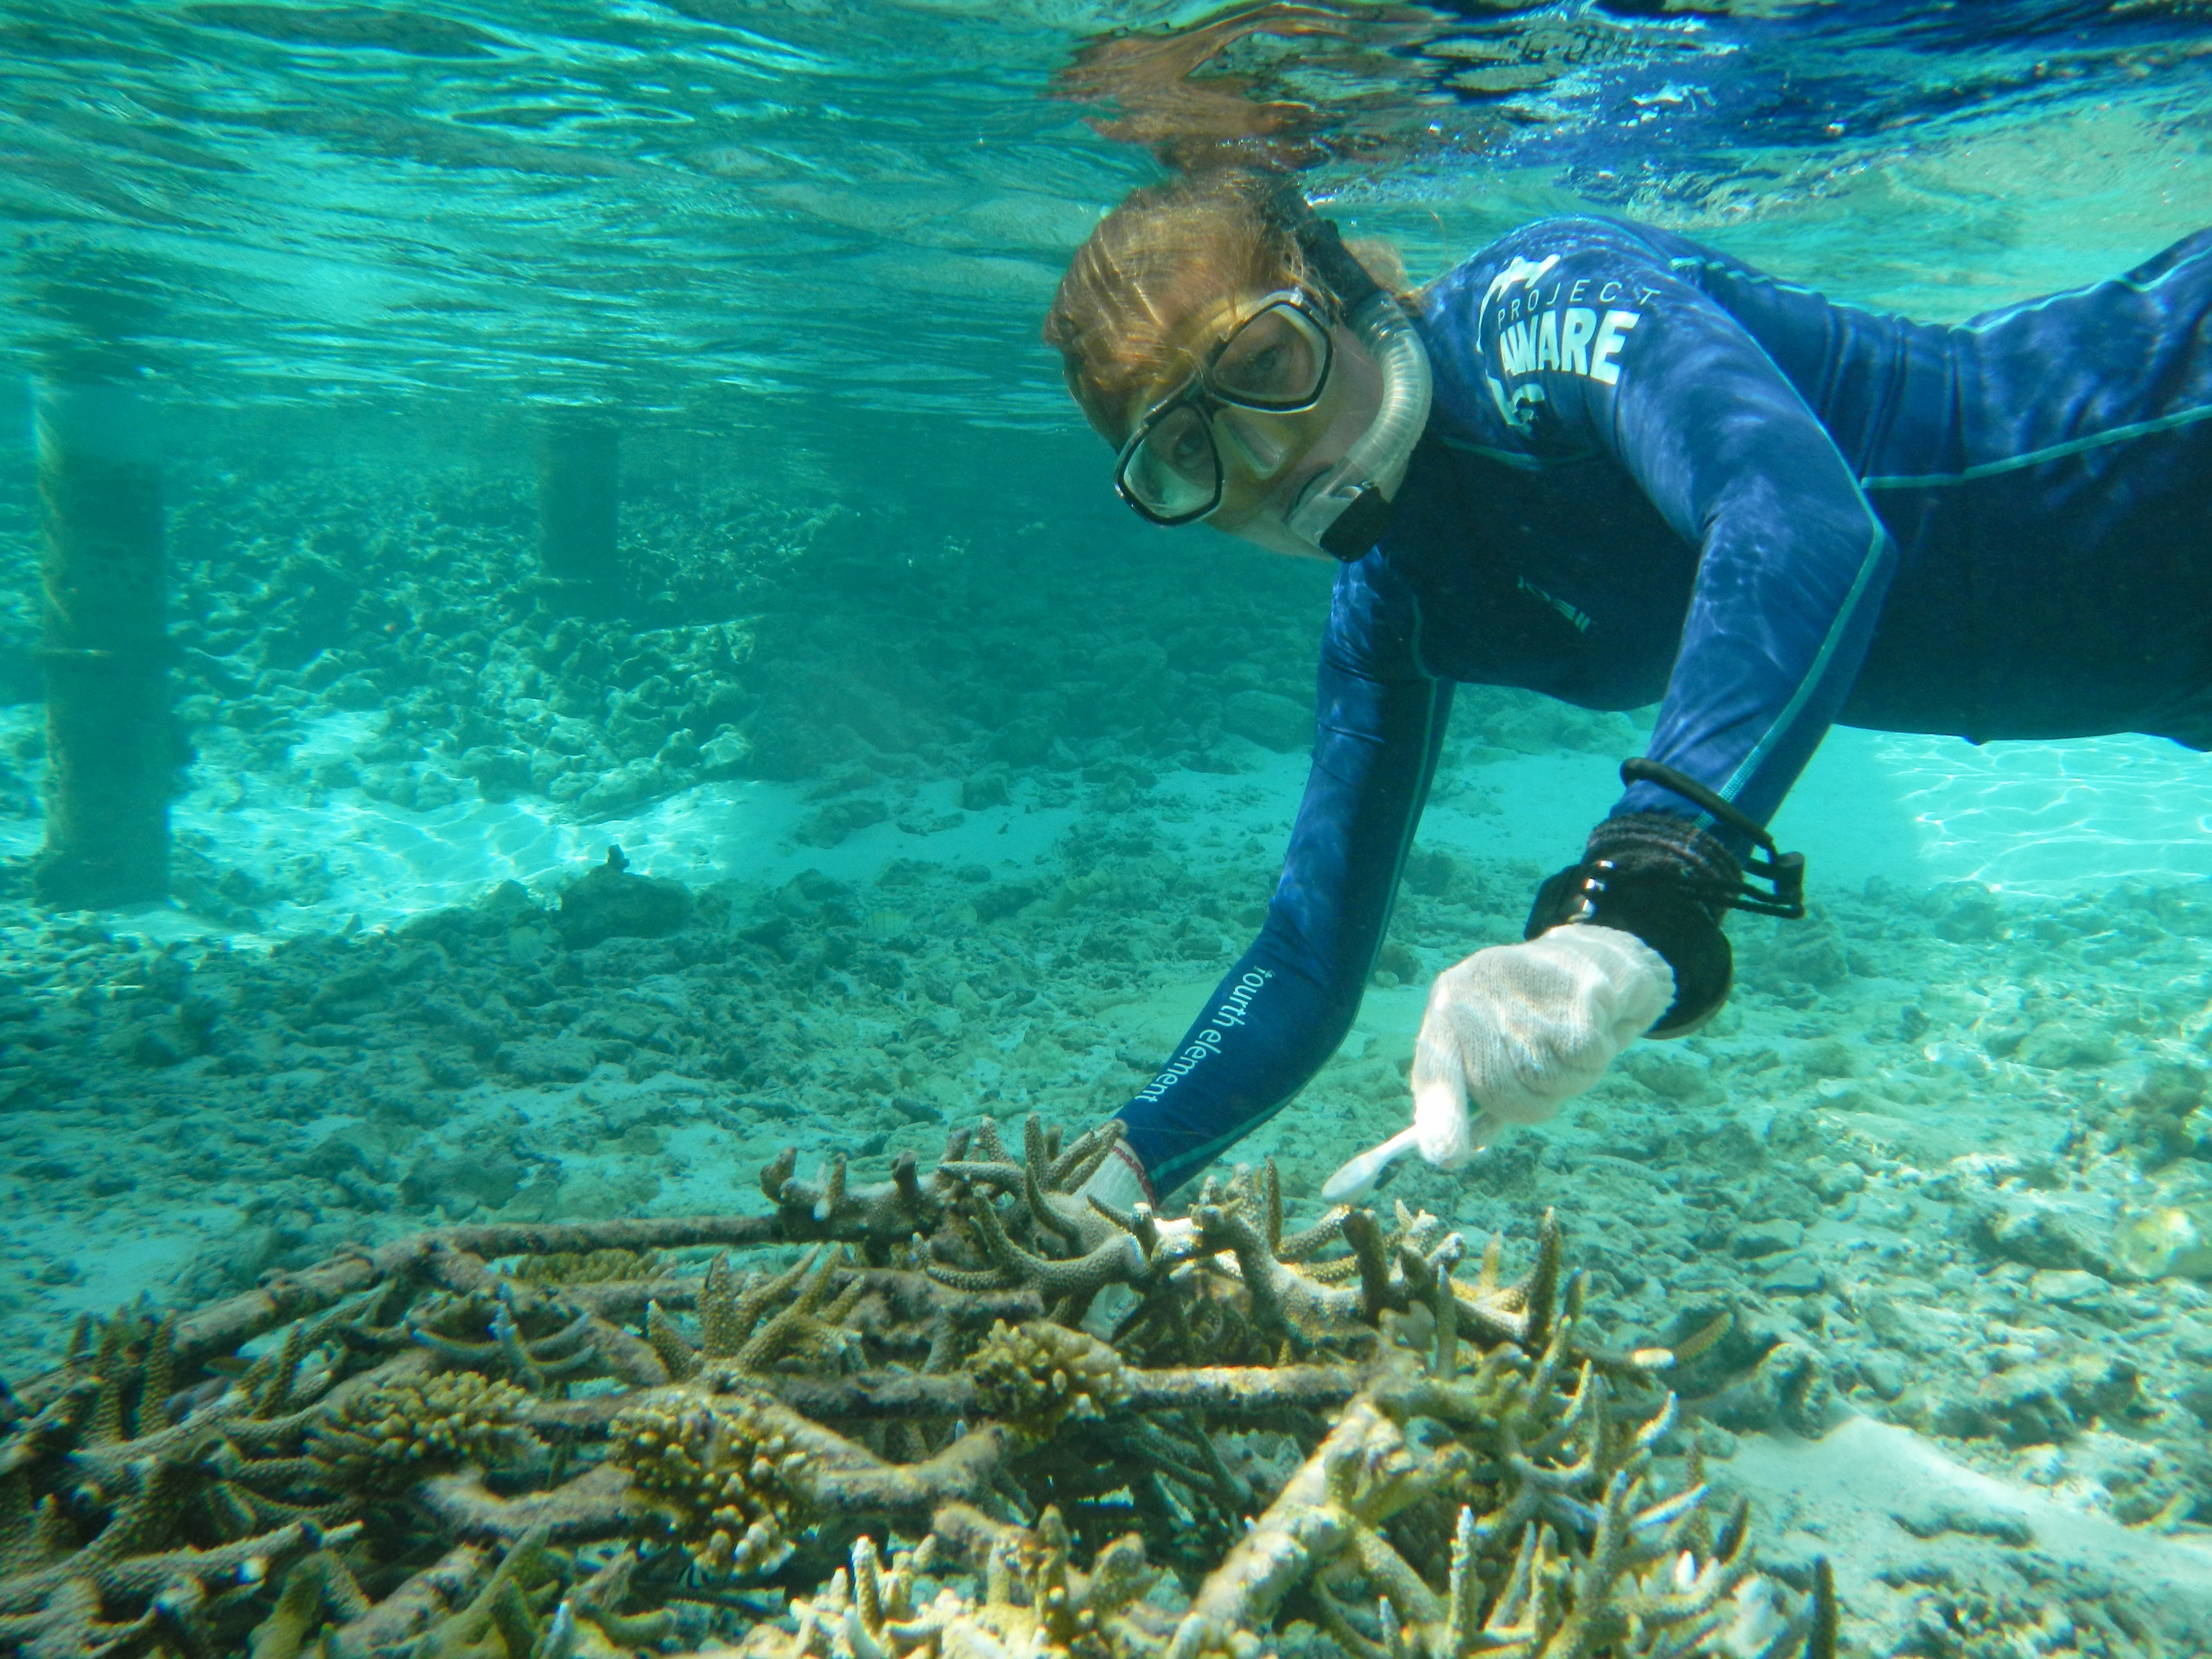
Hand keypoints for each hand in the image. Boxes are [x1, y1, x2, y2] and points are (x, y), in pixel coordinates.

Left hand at [1410, 925, 1673, 1168]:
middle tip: (1546, 1073)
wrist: (1589, 958)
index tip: (1446, 1158)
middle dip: (1533, 1102)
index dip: (1441, 1116)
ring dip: (1570, 1079)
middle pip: (1502, 1090)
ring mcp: (1521, 982)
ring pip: (1550, 1078)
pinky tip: (1591, 1025)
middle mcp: (1474, 990)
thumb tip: (1448, 1153)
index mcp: (1446, 1010)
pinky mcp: (1573, 982)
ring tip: (1567, 1043)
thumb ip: (1472, 1097)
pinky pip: (1586, 1057)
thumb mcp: (1491, 1047)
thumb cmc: (1529, 1019)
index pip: (1436, 1068)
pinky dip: (1597, 1055)